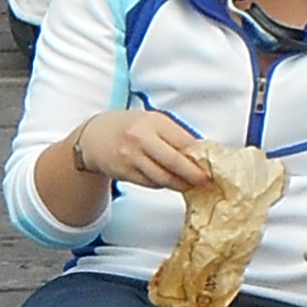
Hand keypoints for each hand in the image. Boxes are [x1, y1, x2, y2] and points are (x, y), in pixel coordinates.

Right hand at [76, 105, 222, 197]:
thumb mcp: (151, 121)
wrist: (93, 137)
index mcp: (153, 122)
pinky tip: (169, 182)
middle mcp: (141, 138)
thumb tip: (200, 153)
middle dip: (193, 174)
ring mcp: (131, 157)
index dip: (200, 156)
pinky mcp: (125, 173)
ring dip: (180, 184)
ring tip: (191, 185)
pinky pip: (151, 183)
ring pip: (163, 177)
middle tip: (206, 182)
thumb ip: (174, 135)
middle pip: (175, 161)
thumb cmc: (128, 127)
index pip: (183, 141)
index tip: (212, 165)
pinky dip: (163, 184)